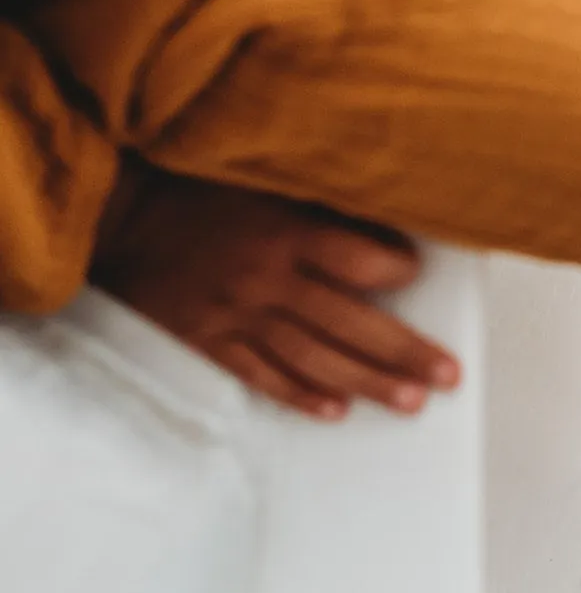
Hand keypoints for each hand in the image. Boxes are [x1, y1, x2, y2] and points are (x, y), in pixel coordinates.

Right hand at [92, 160, 459, 420]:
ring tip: (411, 402)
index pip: (362, 262)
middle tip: (448, 374)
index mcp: (289, 234)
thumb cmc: (201, 192)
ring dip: (368, 383)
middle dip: (405, 351)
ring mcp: (240, 317)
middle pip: (352, 323)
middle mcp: (270, 281)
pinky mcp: (211, 342)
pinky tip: (335, 411)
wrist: (121, 220)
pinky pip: (262, 377)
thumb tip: (385, 216)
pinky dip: (300, 395)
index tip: (418, 272)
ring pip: (316, 359)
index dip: (398, 269)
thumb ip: (321, 202)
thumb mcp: (265, 180)